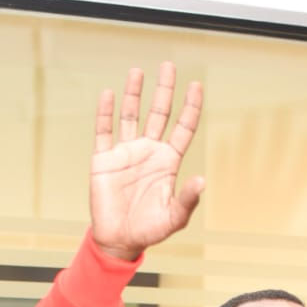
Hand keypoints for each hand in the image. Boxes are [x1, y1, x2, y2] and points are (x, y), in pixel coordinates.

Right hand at [90, 62, 204, 260]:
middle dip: (165, 90)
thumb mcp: (174, 218)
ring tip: (138, 72)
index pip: (182, 128)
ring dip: (135, 94)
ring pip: (131, 115)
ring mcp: (126, 153)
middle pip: (159, 114)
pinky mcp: (104, 159)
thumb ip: (187, 199)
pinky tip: (109, 94)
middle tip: (169, 66)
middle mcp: (148, 152)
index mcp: (168, 162)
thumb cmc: (149, 230)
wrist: (119, 240)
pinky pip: (104, 131)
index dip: (190, 107)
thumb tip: (202, 181)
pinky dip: (106, 113)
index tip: (196, 86)